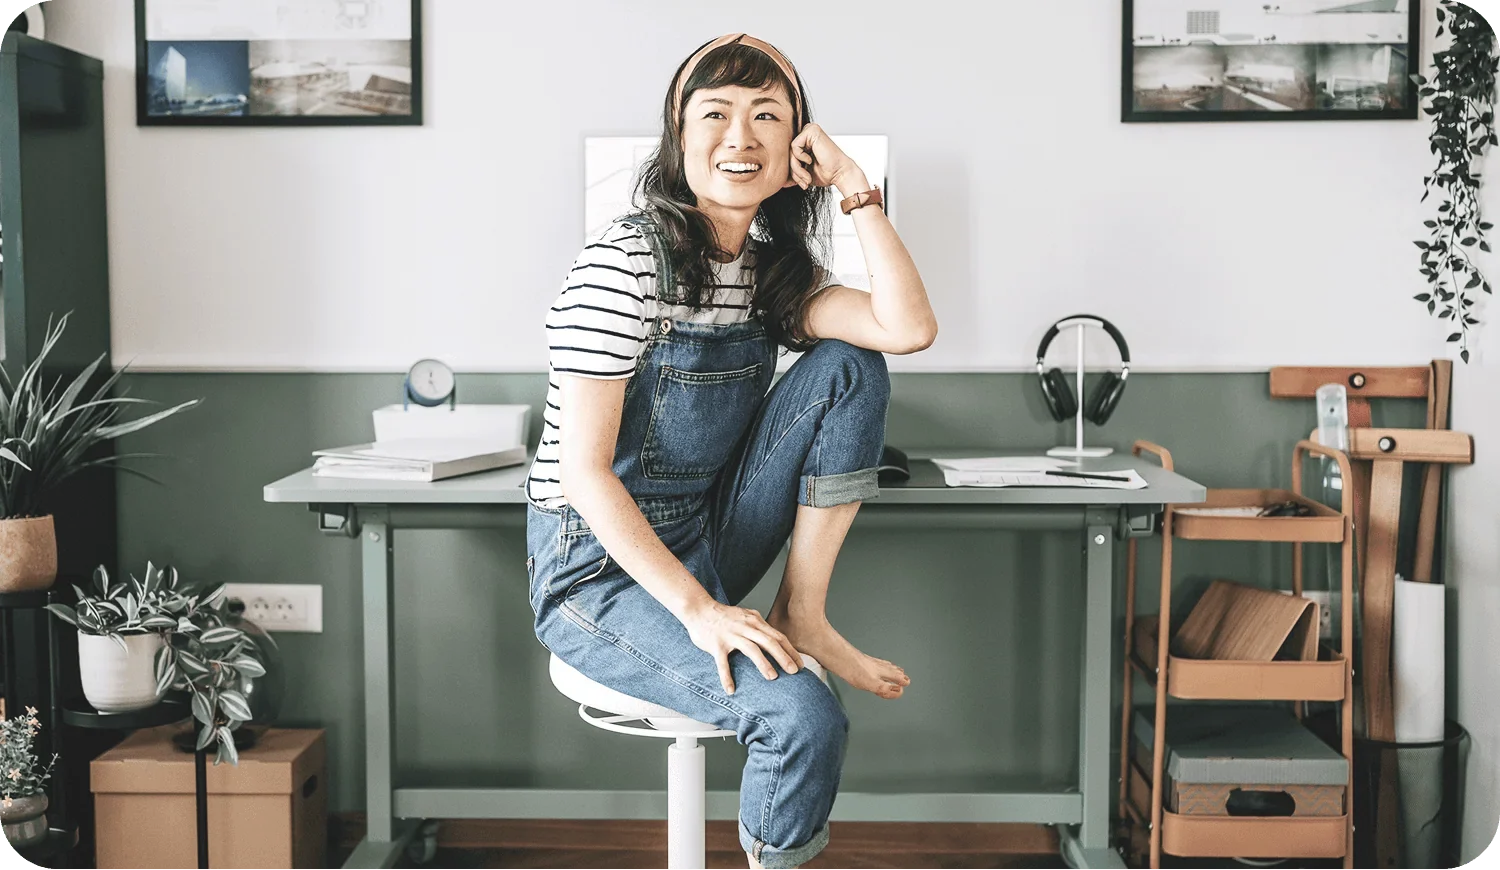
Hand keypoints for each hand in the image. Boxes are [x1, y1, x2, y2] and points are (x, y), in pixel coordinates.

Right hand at [680, 599, 801, 694]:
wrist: (699, 609)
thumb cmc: (723, 616)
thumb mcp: (746, 616)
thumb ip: (759, 625)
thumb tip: (775, 637)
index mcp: (754, 621)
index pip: (778, 636)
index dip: (790, 650)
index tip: (800, 664)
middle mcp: (745, 627)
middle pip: (769, 642)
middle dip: (784, 657)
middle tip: (794, 672)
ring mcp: (731, 635)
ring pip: (751, 649)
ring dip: (763, 664)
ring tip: (773, 677)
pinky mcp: (716, 644)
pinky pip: (722, 663)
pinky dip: (726, 677)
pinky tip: (731, 690)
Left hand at [783, 123, 864, 193]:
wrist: (839, 174)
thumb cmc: (825, 173)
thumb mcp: (803, 173)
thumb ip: (792, 171)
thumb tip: (779, 178)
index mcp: (805, 141)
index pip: (788, 154)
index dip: (792, 170)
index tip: (800, 183)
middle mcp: (807, 133)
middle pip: (788, 152)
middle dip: (794, 171)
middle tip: (804, 182)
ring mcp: (809, 130)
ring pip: (790, 151)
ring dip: (796, 168)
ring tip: (807, 177)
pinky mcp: (811, 131)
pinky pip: (794, 146)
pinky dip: (800, 158)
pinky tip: (810, 161)